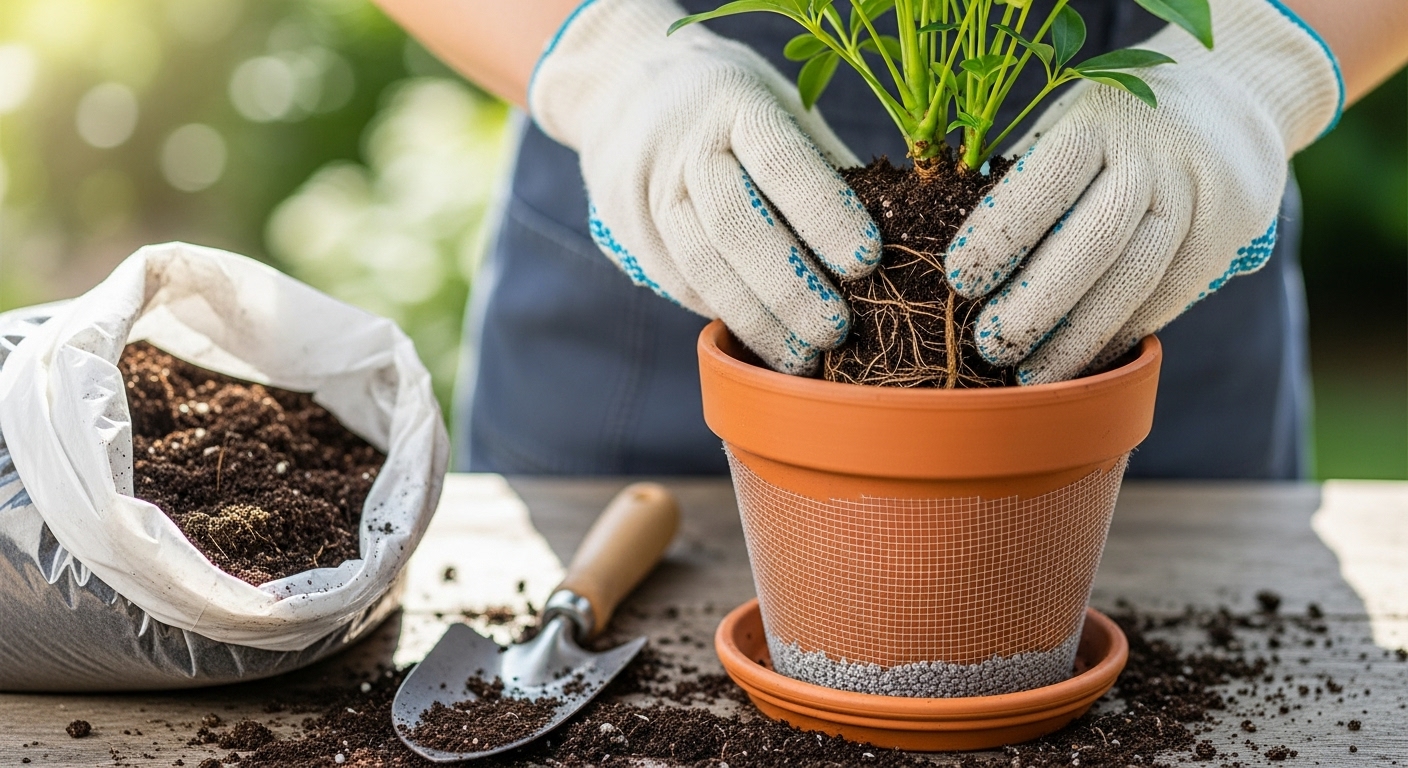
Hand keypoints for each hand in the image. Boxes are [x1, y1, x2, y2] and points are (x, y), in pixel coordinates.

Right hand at [530, 0, 880, 374]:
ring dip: (756, 321)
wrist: (625, 83)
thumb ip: (822, 164)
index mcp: (737, 103)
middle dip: (791, 287)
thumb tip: (892, 232)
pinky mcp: (624, 225)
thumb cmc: (732, 105)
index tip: (867, 262)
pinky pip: (677, 282)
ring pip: (701, 266)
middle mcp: (685, 145)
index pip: (783, 163)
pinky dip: (723, 313)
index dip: (826, 215)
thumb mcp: (780, 105)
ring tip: (801, 358)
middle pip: (736, 226)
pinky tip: (761, 336)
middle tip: (837, 331)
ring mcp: (646, 188)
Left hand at [945, 0, 1341, 384]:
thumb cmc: (1116, 125)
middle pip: (1095, 239)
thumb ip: (1028, 177)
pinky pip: (1171, 296)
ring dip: (1078, 337)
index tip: (958, 280)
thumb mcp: (1071, 122)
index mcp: (1100, 118)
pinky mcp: (1228, 232)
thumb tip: (958, 250)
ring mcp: (1199, 194)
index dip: (1001, 234)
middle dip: (1037, 302)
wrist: (1232, 96)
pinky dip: (1122, 333)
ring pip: (1137, 277)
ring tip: (1030, 374)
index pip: (1046, 181)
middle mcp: (1155, 154)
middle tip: (988, 344)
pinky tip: (1083, 361)